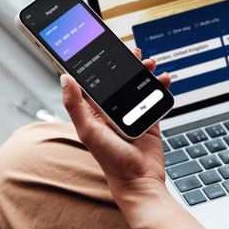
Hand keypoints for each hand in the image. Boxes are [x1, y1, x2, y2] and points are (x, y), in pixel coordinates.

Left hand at [61, 49, 171, 204]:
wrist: (140, 181)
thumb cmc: (111, 161)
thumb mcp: (88, 131)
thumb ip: (75, 105)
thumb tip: (65, 78)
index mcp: (94, 111)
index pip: (93, 81)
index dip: (95, 64)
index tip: (98, 47)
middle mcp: (112, 110)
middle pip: (118, 79)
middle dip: (125, 64)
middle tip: (131, 51)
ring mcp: (131, 113)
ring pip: (137, 85)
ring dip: (143, 72)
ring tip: (148, 62)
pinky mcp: (149, 118)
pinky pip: (154, 96)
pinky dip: (159, 86)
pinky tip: (163, 79)